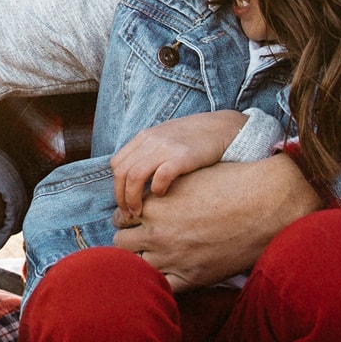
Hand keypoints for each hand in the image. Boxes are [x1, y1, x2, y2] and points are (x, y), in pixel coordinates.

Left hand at [109, 110, 247, 218]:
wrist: (223, 128)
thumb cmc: (194, 140)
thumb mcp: (165, 139)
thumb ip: (148, 154)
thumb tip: (132, 181)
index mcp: (144, 137)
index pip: (117, 164)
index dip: (117, 187)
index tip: (125, 203)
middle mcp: (151, 140)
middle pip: (122, 172)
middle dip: (121, 197)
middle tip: (129, 213)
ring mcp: (166, 147)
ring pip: (135, 176)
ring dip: (133, 198)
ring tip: (140, 211)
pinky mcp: (183, 156)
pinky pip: (160, 175)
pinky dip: (156, 189)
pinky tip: (163, 194)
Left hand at [113, 155, 318, 291]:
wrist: (265, 205)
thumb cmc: (232, 184)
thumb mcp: (189, 178)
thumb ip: (163, 187)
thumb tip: (148, 192)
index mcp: (155, 205)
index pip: (120, 216)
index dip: (128, 217)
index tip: (136, 219)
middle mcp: (157, 232)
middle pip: (121, 242)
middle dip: (129, 239)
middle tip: (141, 238)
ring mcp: (172, 258)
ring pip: (134, 267)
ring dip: (141, 261)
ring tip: (153, 256)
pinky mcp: (190, 278)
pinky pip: (160, 287)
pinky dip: (159, 282)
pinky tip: (166, 273)